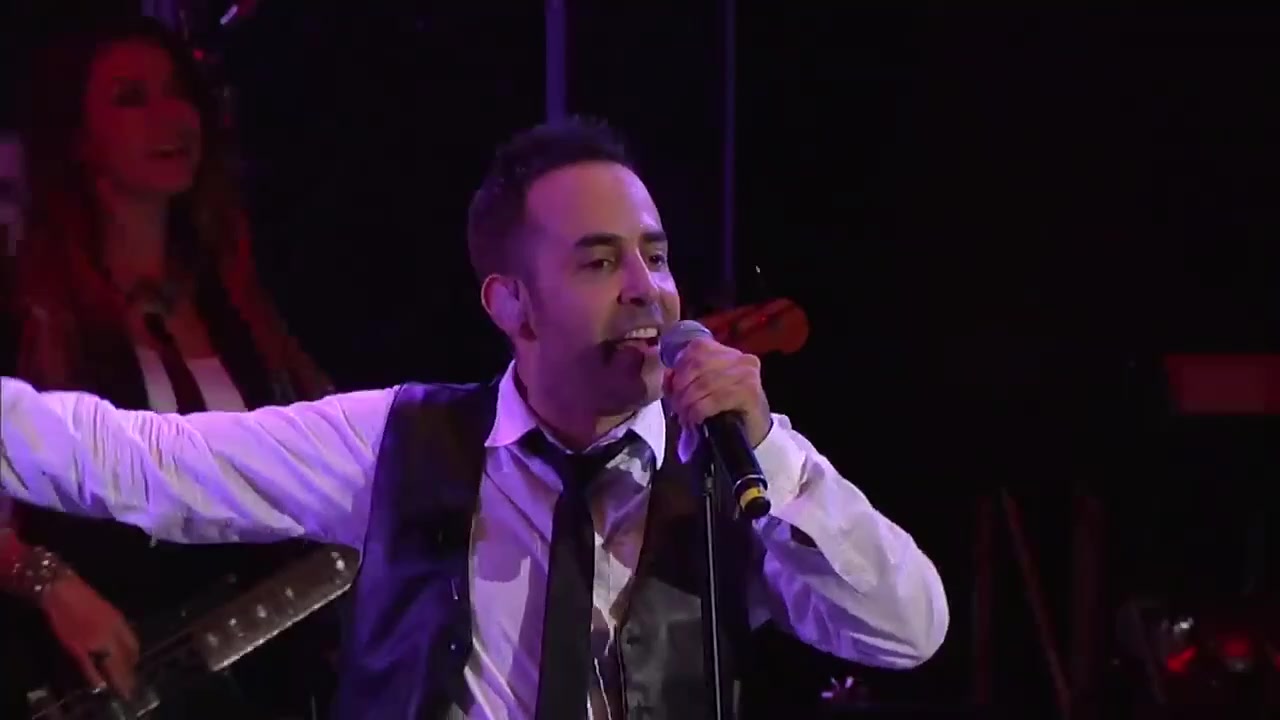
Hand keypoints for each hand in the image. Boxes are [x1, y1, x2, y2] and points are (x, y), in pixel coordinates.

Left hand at [39, 573, 139, 697]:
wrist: (64, 589)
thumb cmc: (66, 621)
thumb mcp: (74, 648)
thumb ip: (89, 667)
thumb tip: (101, 684)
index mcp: (109, 642)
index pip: (121, 667)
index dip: (124, 681)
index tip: (127, 693)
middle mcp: (120, 632)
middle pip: (132, 654)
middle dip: (131, 669)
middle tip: (128, 681)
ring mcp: (120, 620)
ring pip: (133, 643)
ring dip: (132, 657)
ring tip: (127, 667)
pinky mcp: (116, 613)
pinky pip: (130, 633)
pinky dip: (129, 645)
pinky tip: (121, 648)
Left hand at [664, 337, 772, 446]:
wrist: (754, 434)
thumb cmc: (725, 412)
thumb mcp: (700, 392)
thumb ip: (681, 380)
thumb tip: (668, 374)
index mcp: (727, 352)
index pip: (697, 347)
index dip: (680, 367)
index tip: (674, 390)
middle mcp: (740, 358)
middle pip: (698, 364)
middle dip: (681, 388)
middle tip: (677, 408)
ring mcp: (747, 374)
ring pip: (704, 383)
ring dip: (688, 403)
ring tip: (685, 416)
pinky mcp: (750, 392)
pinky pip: (715, 398)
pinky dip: (700, 410)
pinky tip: (697, 419)